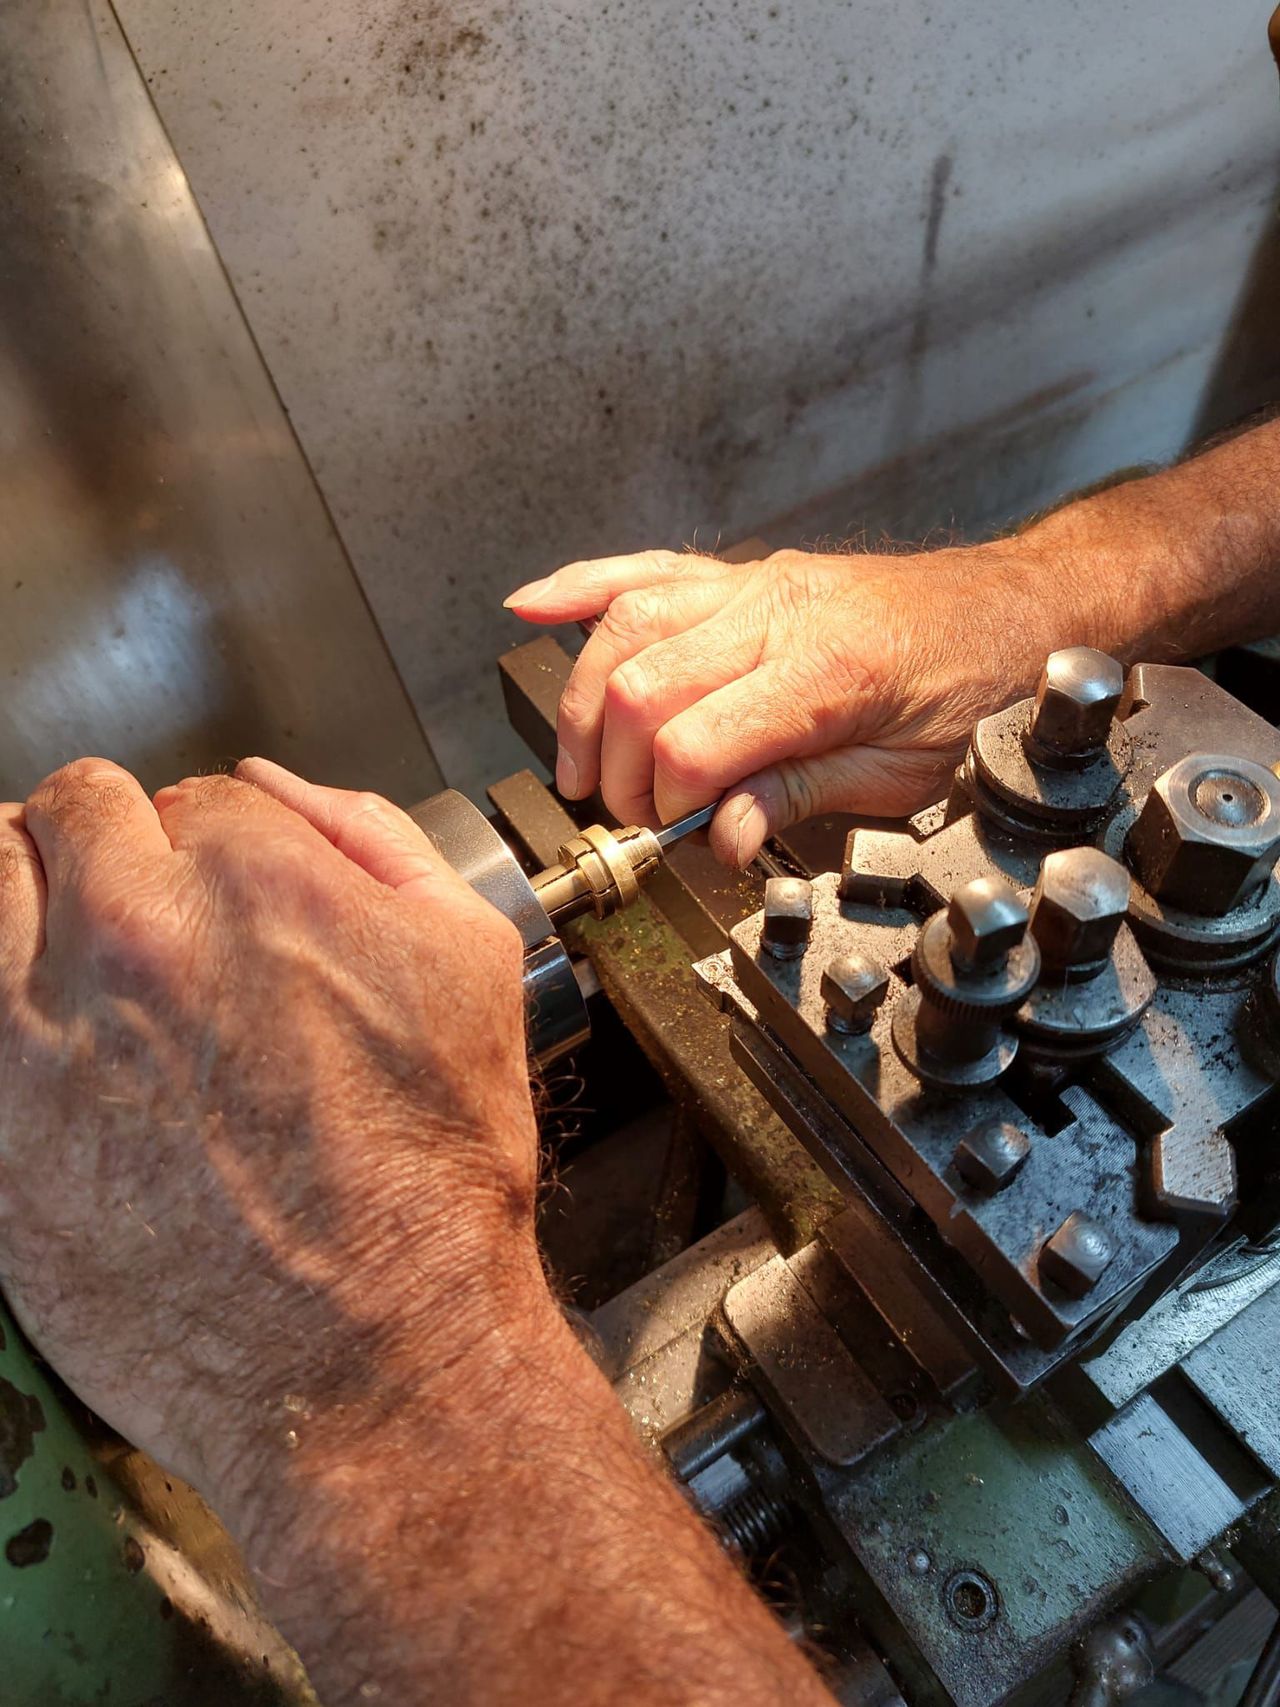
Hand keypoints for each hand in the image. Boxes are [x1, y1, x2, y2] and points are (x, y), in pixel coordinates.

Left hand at [0, 757, 540, 1512]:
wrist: (372, 1356)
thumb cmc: (431, 1175)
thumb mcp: (471, 968)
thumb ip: (376, 843)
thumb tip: (281, 788)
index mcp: (264, 883)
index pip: (197, 797)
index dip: (216, 849)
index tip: (224, 904)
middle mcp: (141, 934)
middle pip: (78, 808)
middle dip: (114, 844)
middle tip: (141, 910)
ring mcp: (46, 1024)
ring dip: (24, 882)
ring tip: (66, 944)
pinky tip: (34, 1010)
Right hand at [506, 543, 1061, 864]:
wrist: (1011, 611)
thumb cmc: (972, 690)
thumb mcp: (905, 775)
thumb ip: (801, 797)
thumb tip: (722, 838)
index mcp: (827, 673)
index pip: (698, 743)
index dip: (669, 803)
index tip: (678, 835)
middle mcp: (779, 615)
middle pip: (642, 686)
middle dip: (616, 765)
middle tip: (630, 814)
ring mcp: (755, 585)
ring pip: (627, 626)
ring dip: (582, 699)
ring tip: (574, 760)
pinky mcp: (744, 574)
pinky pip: (647, 569)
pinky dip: (583, 588)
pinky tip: (534, 604)